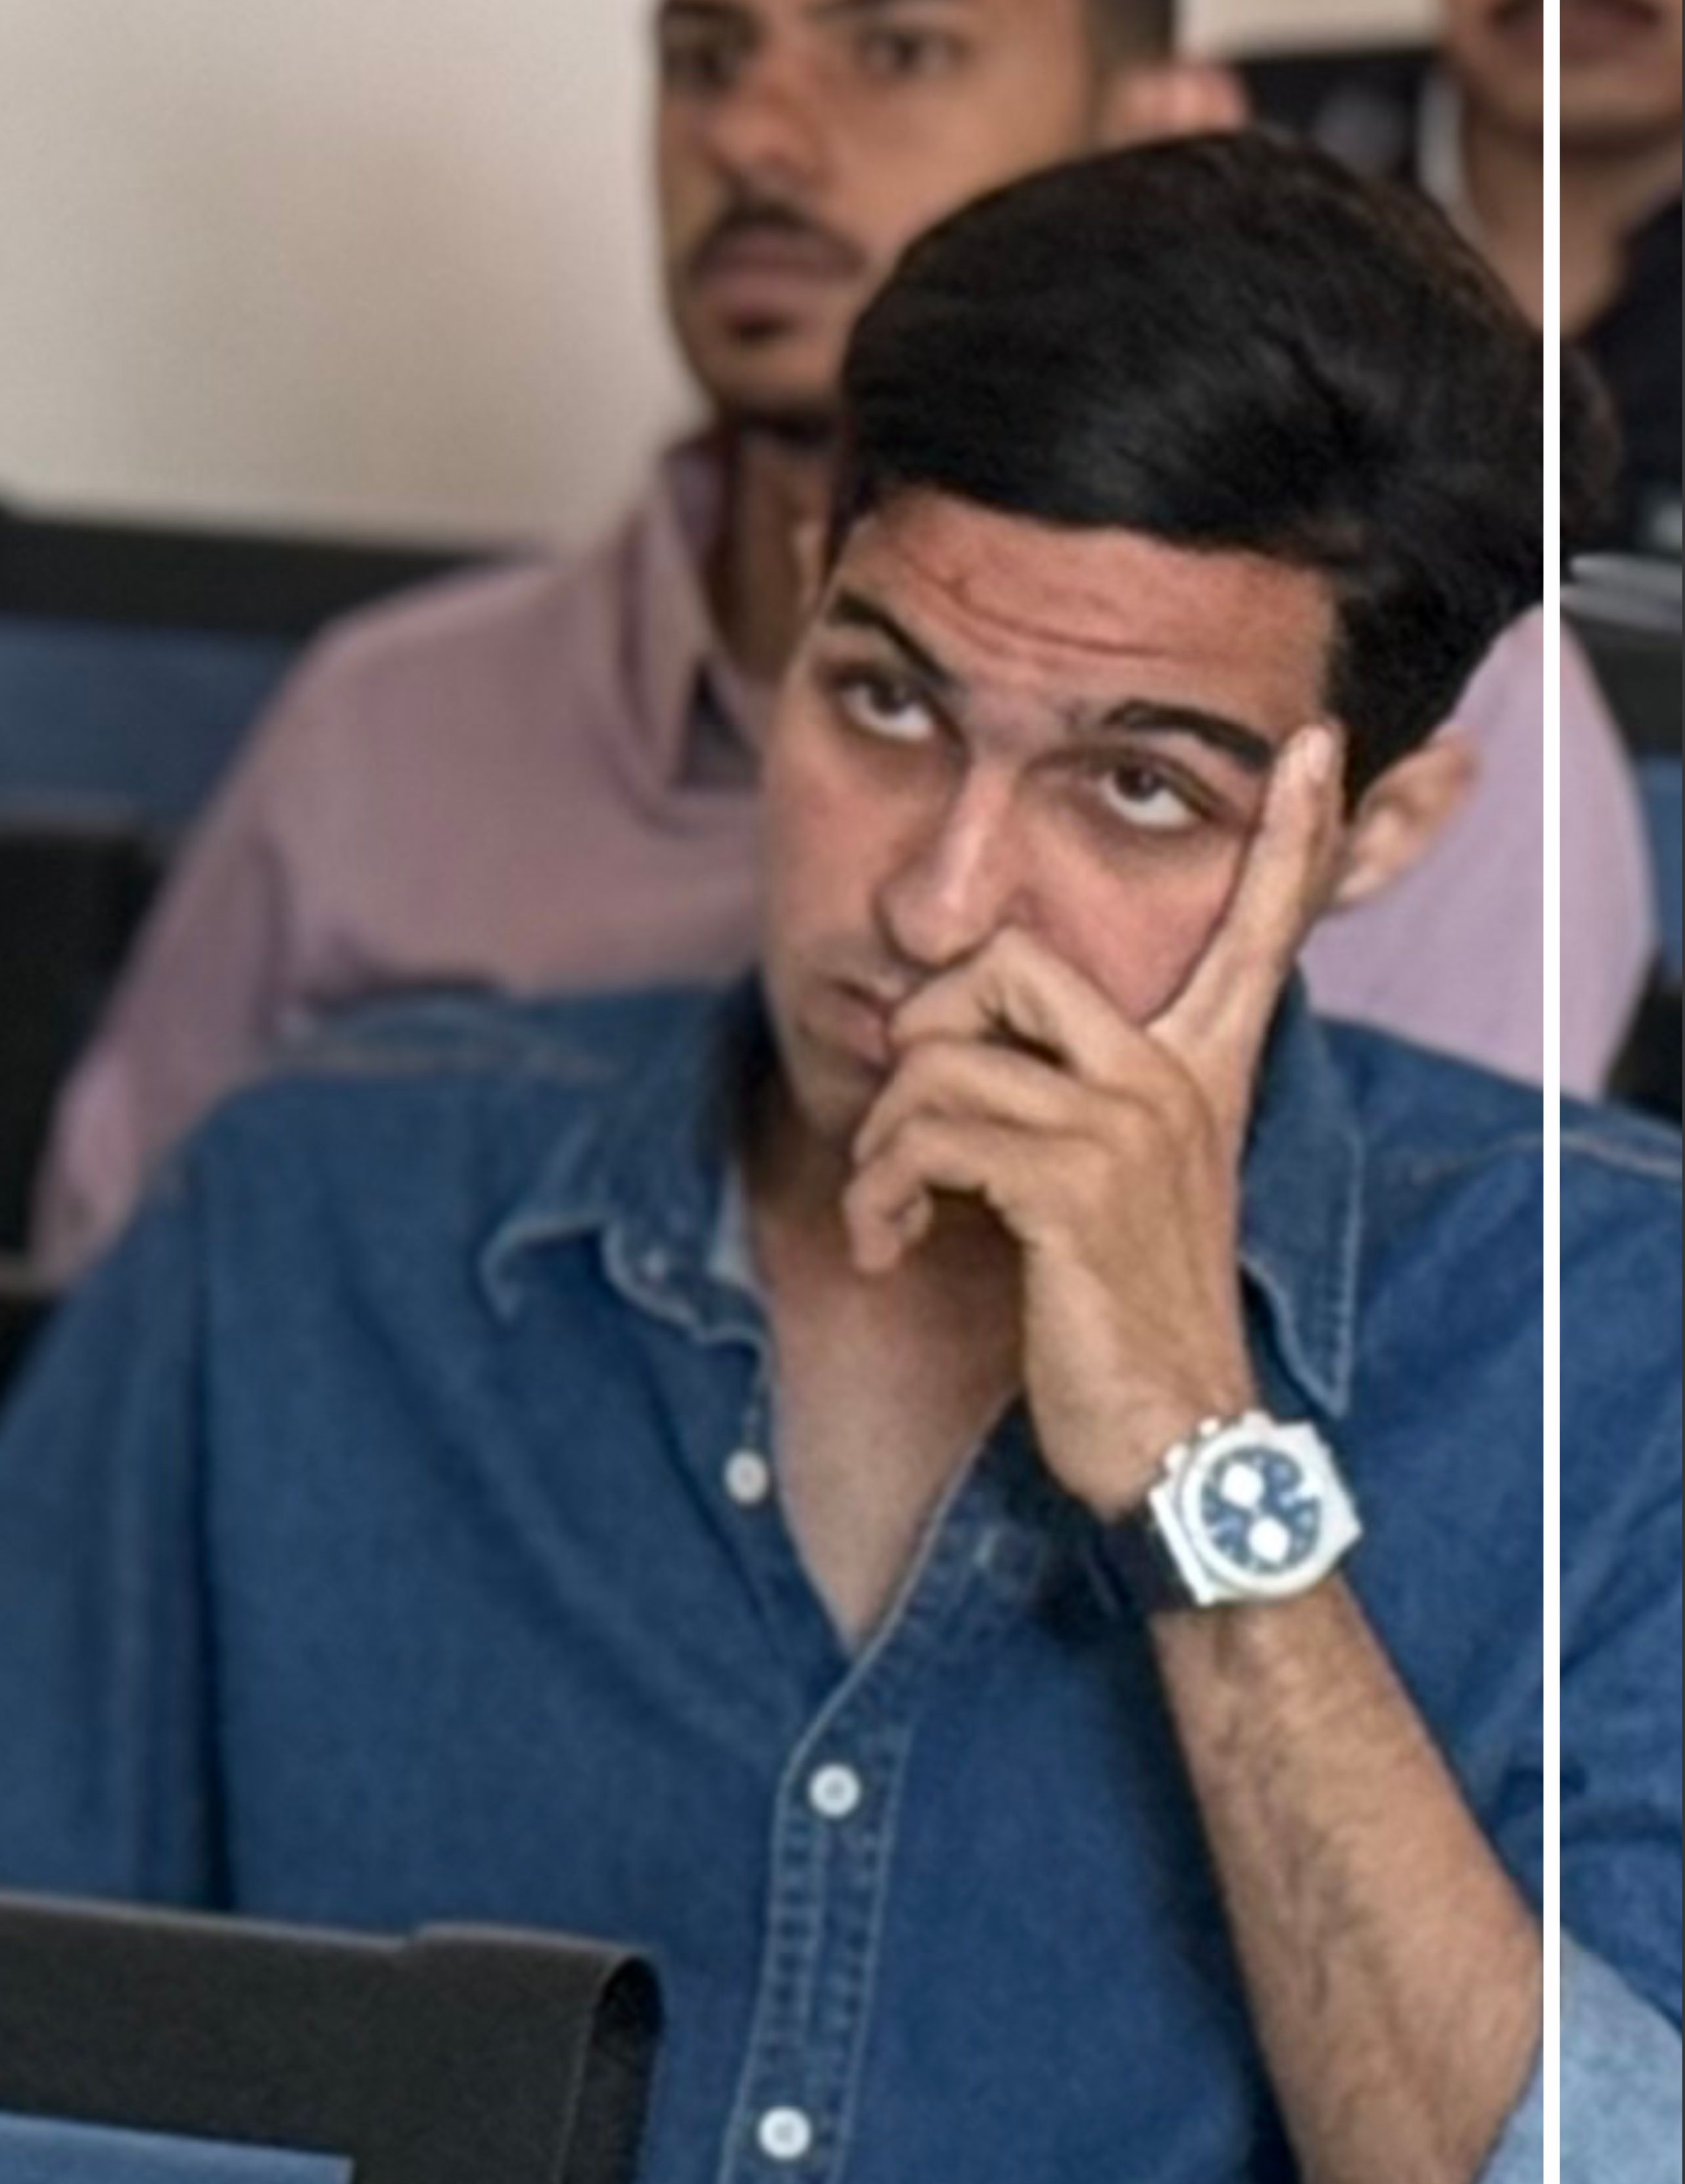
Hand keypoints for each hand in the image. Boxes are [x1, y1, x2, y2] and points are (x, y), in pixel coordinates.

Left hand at [840, 725, 1337, 1514]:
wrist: (1174, 1438)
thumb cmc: (1120, 1315)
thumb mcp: (1105, 1190)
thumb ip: (1062, 1106)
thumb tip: (951, 1053)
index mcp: (1204, 1070)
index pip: (1260, 929)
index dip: (1290, 835)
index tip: (1310, 745)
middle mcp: (1178, 1079)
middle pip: (1007, 957)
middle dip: (917, 1031)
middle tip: (905, 1130)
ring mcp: (1129, 1128)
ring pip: (935, 1059)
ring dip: (876, 1143)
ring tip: (892, 1208)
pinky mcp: (1072, 1184)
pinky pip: (921, 1132)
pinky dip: (873, 1192)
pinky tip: (889, 1243)